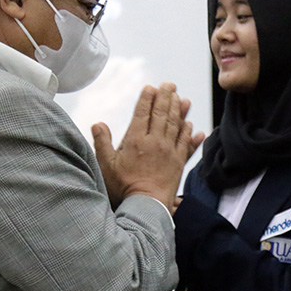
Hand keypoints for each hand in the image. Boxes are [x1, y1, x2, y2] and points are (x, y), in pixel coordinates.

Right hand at [93, 83, 204, 209]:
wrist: (146, 205)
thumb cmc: (123, 187)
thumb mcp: (106, 165)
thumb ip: (102, 143)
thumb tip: (98, 123)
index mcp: (136, 140)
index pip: (142, 113)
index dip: (146, 99)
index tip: (150, 87)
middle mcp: (154, 142)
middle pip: (161, 114)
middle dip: (165, 97)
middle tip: (169, 85)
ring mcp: (169, 151)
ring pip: (175, 125)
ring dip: (179, 110)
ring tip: (181, 98)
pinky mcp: (179, 163)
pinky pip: (185, 144)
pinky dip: (189, 134)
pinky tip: (192, 126)